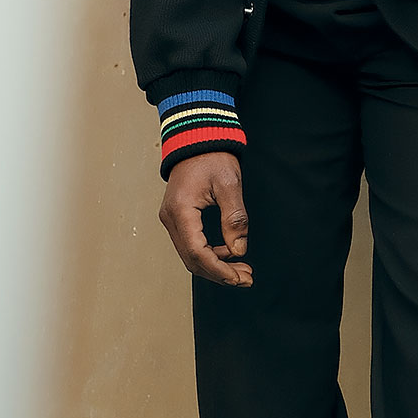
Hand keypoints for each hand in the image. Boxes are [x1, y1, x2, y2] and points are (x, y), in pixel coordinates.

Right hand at [160, 151, 252, 285]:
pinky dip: (209, 254)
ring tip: (242, 270)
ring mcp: (171, 219)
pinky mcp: (177, 218)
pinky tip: (229, 253)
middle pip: (192, 259)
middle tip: (246, 279)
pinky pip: (190, 244)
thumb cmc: (213, 157)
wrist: (197, 139)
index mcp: (181, 211)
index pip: (197, 252)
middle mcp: (170, 218)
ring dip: (215, 266)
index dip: (219, 270)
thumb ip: (234, 219)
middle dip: (219, 273)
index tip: (240, 278)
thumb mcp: (230, 184)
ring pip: (190, 255)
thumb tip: (239, 250)